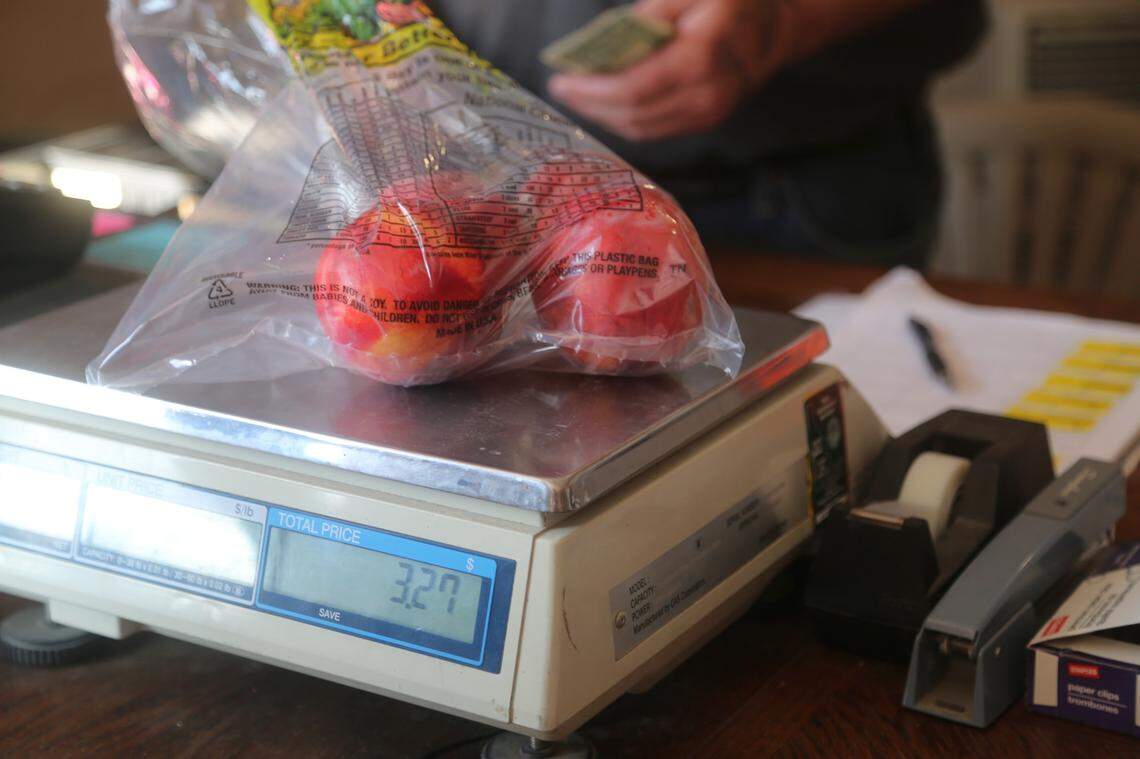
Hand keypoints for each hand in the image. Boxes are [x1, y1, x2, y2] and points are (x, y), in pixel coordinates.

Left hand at [547, 0, 789, 140]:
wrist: (778, 28)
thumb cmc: (732, 2)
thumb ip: (654, 12)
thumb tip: (613, 37)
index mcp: (701, 58)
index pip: (634, 88)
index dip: (593, 90)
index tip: (561, 81)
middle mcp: (705, 95)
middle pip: (633, 114)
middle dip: (591, 105)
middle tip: (561, 90)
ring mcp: (707, 114)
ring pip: (642, 128)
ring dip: (604, 116)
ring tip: (578, 97)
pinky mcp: (705, 121)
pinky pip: (656, 128)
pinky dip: (625, 119)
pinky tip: (605, 104)